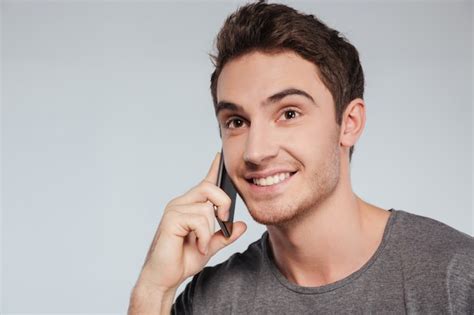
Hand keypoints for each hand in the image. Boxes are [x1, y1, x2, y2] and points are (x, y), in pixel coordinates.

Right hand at [134, 152, 246, 294]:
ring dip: (209, 232)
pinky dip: (204, 237)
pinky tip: (198, 246)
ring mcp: (175, 209)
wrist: (165, 277)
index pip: (204, 183)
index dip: (214, 169)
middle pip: (209, 188)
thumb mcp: (210, 246)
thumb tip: (241, 225)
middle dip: (223, 204)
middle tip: (223, 222)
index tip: (220, 155)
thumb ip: (225, 235)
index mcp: (190, 206)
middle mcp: (181, 203)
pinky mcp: (171, 219)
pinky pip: (199, 220)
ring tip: (201, 245)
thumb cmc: (182, 260)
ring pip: (207, 208)